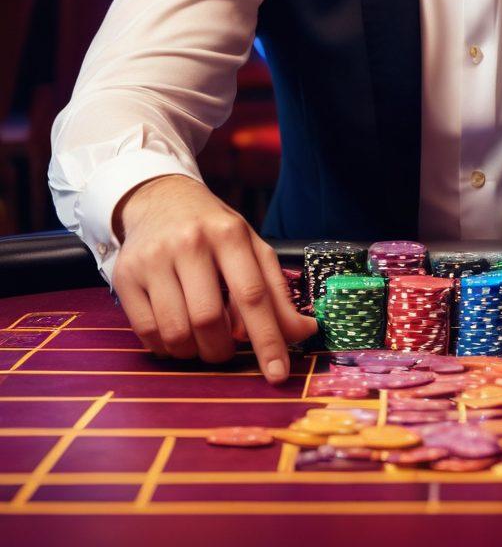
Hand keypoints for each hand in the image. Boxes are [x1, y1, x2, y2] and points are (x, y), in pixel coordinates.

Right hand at [110, 174, 316, 382]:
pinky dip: (167, 347)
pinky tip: (176, 332)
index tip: (278, 375)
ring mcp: (153, 259)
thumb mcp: (251, 248)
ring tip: (201, 338)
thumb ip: (276, 291)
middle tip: (226, 348)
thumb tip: (304, 332)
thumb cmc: (214, 231)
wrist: (160, 199)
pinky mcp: (125, 276)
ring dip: (194, 351)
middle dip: (222, 350)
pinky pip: (147, 334)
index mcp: (229, 234)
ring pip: (176, 333)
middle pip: (209, 320)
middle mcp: (189, 243)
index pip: (252, 296)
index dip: (268, 340)